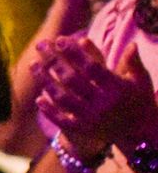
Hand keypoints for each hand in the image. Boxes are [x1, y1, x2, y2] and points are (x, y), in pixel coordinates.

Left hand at [33, 36, 157, 154]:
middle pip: (72, 79)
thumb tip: (131, 44)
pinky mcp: (83, 130)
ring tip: (33, 64)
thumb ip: (133, 63)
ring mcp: (91, 118)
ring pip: (63, 98)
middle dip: (54, 61)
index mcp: (117, 88)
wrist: (139, 134)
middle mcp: (103, 103)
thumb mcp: (141, 81)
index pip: (92, 67)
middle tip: (40, 45)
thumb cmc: (138, 100)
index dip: (75, 53)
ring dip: (46, 81)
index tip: (59, 39)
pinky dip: (50, 110)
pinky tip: (38, 97)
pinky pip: (62, 120)